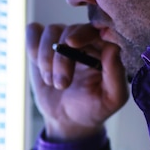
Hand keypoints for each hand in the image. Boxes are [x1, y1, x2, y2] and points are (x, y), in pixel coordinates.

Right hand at [27, 22, 128, 140]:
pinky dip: (33, 45)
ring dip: (46, 58)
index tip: (70, 43)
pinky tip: (37, 66)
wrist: (67, 119)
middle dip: (61, 58)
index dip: (81, 33)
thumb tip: (113, 47)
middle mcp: (83, 39)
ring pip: (50, 31)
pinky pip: (33, 31)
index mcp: (103, 48)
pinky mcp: (41, 45)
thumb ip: (116, 74)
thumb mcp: (111, 98)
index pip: (95, 29)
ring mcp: (61, 40)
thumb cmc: (93, 108)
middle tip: (61, 84)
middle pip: (69, 31)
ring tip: (51, 82)